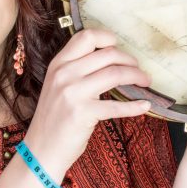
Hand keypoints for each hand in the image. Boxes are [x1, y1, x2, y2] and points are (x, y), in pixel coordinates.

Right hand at [23, 29, 150, 174]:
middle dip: (130, 60)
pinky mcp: (83, 114)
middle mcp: (64, 74)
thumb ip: (76, 69)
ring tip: (145, 82)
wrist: (41, 150)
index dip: (108, 38)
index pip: (86, 36)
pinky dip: (135, 106)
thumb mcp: (57, 86)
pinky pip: (117, 106)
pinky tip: (145, 106)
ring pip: (115, 73)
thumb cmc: (54, 118)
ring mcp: (73, 93)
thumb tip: (111, 58)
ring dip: (136, 76)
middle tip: (139, 70)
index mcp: (58, 64)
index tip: (119, 47)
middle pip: (107, 54)